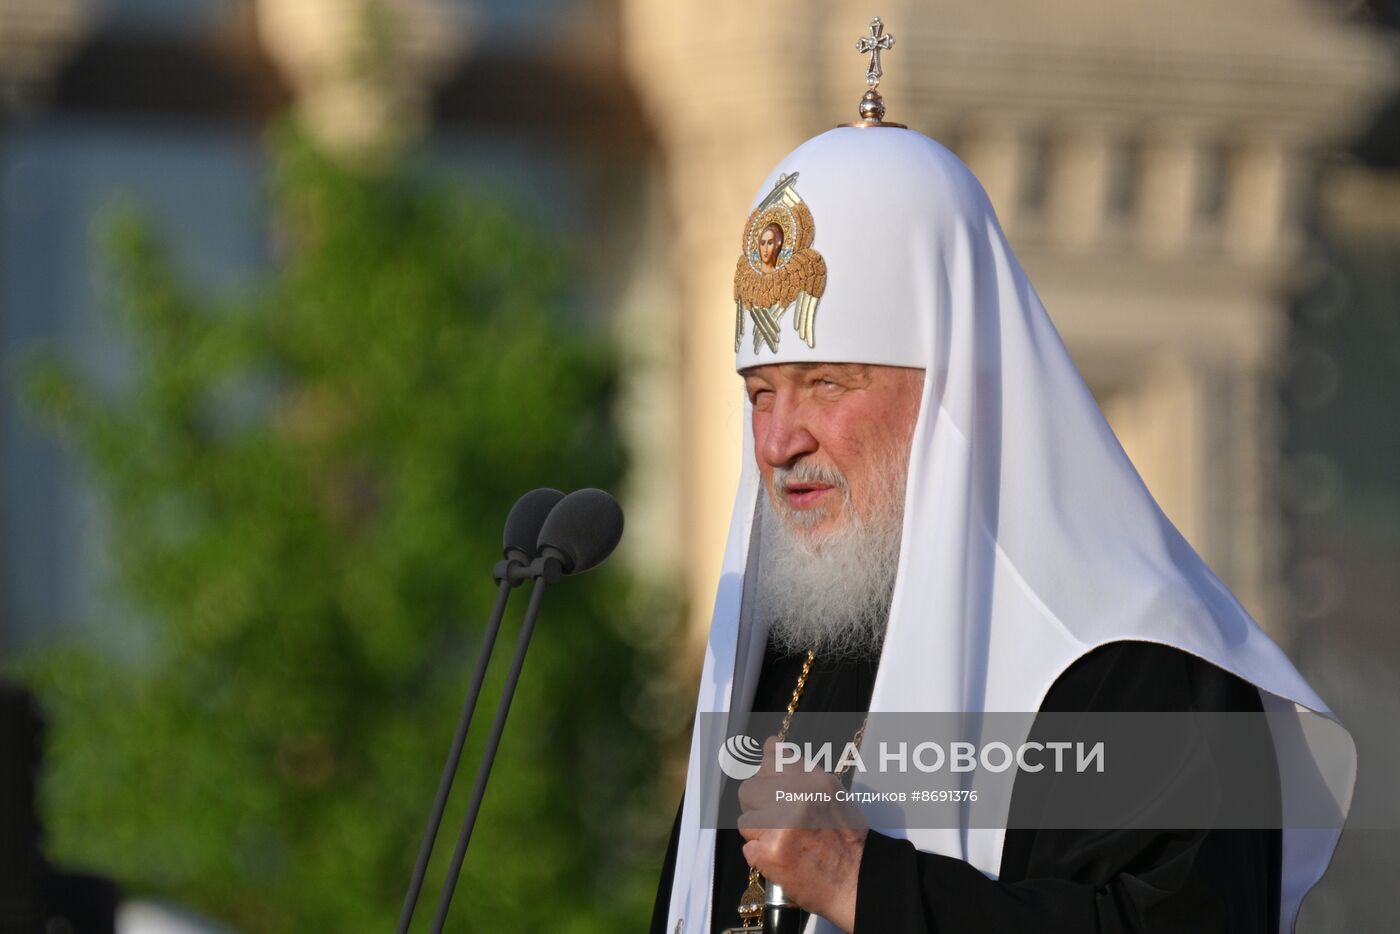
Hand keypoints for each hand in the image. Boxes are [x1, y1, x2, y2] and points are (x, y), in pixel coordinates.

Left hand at [736, 737, 868, 932]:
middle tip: (774, 821)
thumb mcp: (832, 794)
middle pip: (749, 789)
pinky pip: (748, 849)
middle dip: (757, 806)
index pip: (773, 758)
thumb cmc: (847, 840)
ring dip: (759, 834)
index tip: (766, 779)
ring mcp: (781, 824)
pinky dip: (762, 857)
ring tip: (784, 843)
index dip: (766, 771)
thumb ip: (800, 772)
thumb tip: (771, 745)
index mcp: (814, 780)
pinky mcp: (771, 852)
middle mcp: (797, 796)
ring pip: (745, 821)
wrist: (859, 880)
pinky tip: (783, 860)